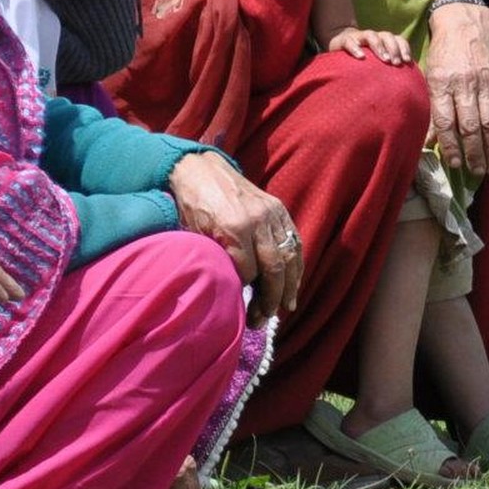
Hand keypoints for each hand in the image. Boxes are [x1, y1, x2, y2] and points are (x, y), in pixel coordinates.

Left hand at [167, 149, 301, 320]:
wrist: (199, 169)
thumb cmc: (192, 206)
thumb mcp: (195, 236)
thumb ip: (216, 261)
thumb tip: (231, 292)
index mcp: (233, 228)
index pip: (248, 273)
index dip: (247, 293)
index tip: (242, 309)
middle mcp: (257, 220)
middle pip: (273, 268)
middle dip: (271, 299)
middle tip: (263, 320)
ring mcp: (271, 212)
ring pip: (289, 257)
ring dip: (290, 286)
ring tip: (284, 308)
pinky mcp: (278, 208)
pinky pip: (293, 241)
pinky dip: (296, 265)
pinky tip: (292, 283)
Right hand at [329, 26, 413, 65]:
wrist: (339, 49)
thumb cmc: (364, 61)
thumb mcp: (378, 64)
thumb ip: (392, 70)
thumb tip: (409, 83)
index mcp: (384, 41)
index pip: (398, 39)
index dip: (404, 48)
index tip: (407, 61)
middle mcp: (373, 36)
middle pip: (387, 36)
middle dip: (393, 48)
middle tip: (396, 63)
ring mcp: (358, 37)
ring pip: (371, 35)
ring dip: (379, 46)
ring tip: (384, 59)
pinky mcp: (343, 40)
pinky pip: (350, 42)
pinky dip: (356, 48)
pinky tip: (361, 57)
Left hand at [422, 0, 488, 178]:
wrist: (465, 27)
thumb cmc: (442, 57)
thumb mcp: (429, 78)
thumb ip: (431, 109)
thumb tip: (428, 142)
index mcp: (442, 84)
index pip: (446, 120)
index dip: (451, 144)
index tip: (455, 164)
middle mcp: (464, 84)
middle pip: (471, 125)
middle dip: (474, 152)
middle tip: (475, 172)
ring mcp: (485, 84)